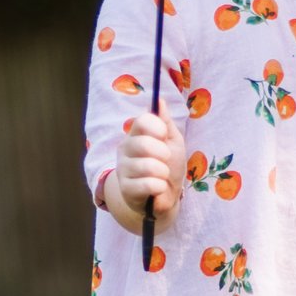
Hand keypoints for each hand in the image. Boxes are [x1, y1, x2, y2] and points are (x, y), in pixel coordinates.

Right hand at [105, 110, 186, 229]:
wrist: (166, 195)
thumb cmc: (169, 165)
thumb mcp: (172, 141)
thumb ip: (165, 122)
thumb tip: (159, 100)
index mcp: (136, 134)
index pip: (141, 121)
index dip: (157, 127)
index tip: (164, 135)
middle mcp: (125, 149)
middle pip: (143, 144)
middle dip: (163, 153)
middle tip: (166, 159)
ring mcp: (123, 169)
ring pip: (147, 166)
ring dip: (163, 172)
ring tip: (162, 176)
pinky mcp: (126, 189)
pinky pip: (147, 184)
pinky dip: (160, 187)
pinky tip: (158, 188)